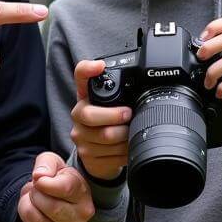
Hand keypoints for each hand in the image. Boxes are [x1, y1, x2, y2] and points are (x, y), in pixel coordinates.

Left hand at [18, 151, 94, 221]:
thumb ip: (46, 163)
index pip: (65, 188)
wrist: (57, 200)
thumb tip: (39, 176)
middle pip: (51, 207)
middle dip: (35, 195)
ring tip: (32, 201)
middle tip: (35, 190)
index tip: (38, 180)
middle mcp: (83, 216)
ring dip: (26, 207)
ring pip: (38, 221)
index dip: (44, 183)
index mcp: (83, 192)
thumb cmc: (56, 179)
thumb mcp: (53, 163)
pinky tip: (35, 215)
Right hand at [69, 59, 130, 178]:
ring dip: (125, 136)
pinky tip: (126, 147)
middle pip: (91, 115)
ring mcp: (80, 136)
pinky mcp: (86, 156)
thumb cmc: (108, 123)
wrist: (98, 153)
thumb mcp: (112, 105)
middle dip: (115, 116)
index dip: (88, 69)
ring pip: (105, 137)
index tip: (100, 66)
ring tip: (131, 133)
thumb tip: (143, 83)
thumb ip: (120, 93)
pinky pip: (109, 154)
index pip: (80, 76)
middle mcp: (78, 114)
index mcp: (85, 96)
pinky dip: (123, 152)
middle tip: (129, 115)